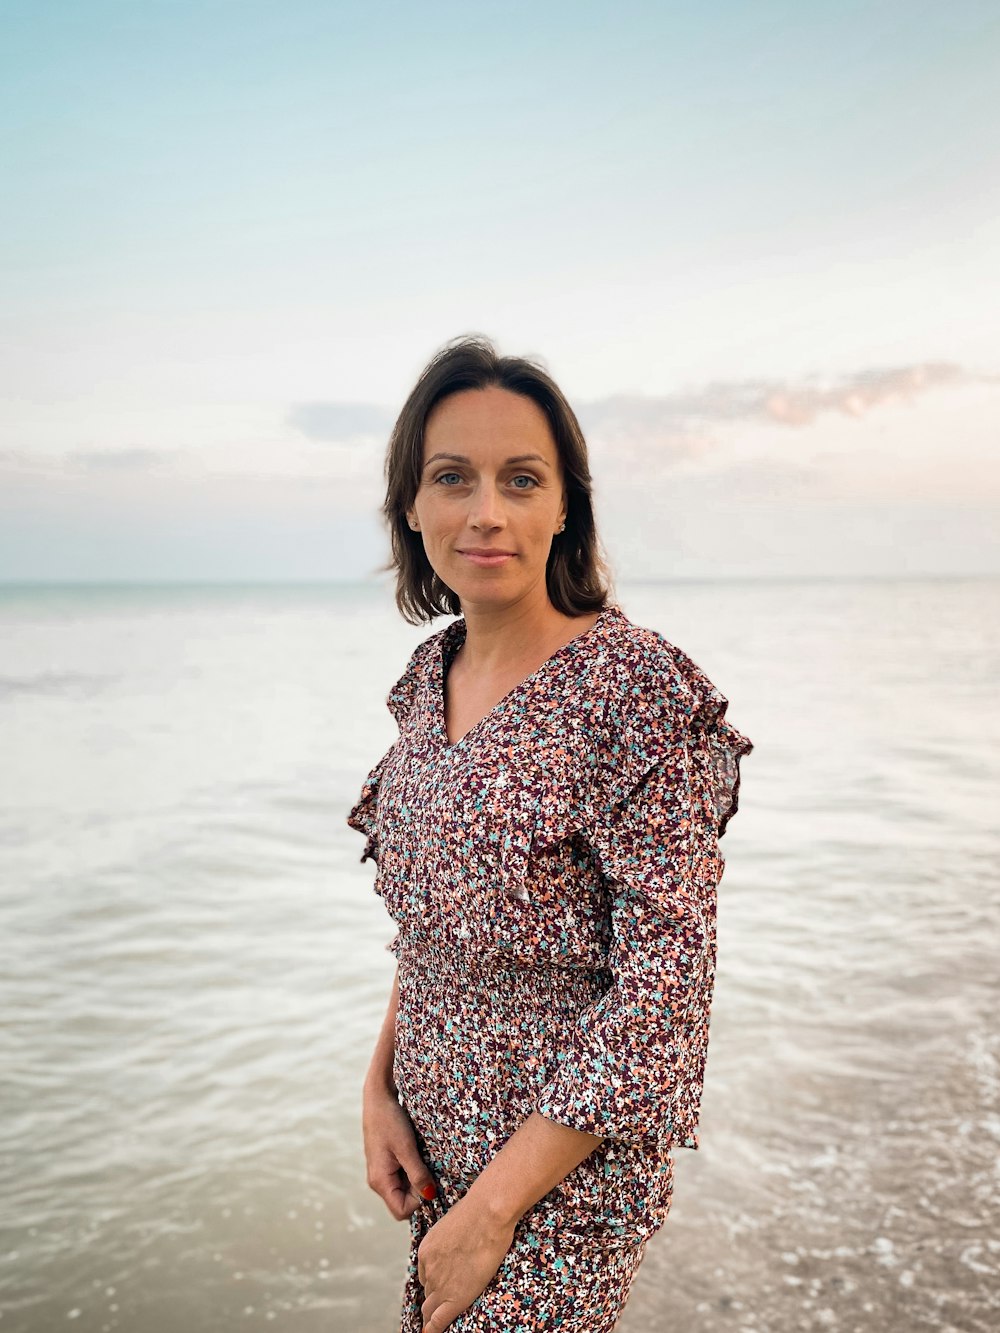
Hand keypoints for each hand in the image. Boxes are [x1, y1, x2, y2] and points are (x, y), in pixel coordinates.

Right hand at [362, 1082, 436, 1220]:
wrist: (378, 1097)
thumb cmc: (390, 1121)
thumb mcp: (407, 1148)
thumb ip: (418, 1175)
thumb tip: (430, 1196)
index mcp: (380, 1181)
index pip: (402, 1211)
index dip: (419, 1201)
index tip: (428, 1179)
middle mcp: (378, 1181)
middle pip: (403, 1201)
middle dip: (419, 1189)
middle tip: (427, 1165)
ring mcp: (381, 1172)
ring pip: (404, 1188)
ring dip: (417, 1178)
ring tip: (422, 1157)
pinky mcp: (386, 1163)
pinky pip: (402, 1176)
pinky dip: (413, 1169)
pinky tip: (417, 1153)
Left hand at [417, 1195, 514, 1332]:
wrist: (488, 1213)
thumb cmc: (479, 1211)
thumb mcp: (455, 1222)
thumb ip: (452, 1239)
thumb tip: (462, 1242)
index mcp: (427, 1249)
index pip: (427, 1274)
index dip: (434, 1283)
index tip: (440, 1288)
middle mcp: (428, 1267)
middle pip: (428, 1292)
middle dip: (433, 1300)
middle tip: (437, 1310)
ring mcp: (440, 1282)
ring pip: (432, 1306)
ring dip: (435, 1313)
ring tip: (435, 1325)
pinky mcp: (454, 1296)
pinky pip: (439, 1320)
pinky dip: (433, 1330)